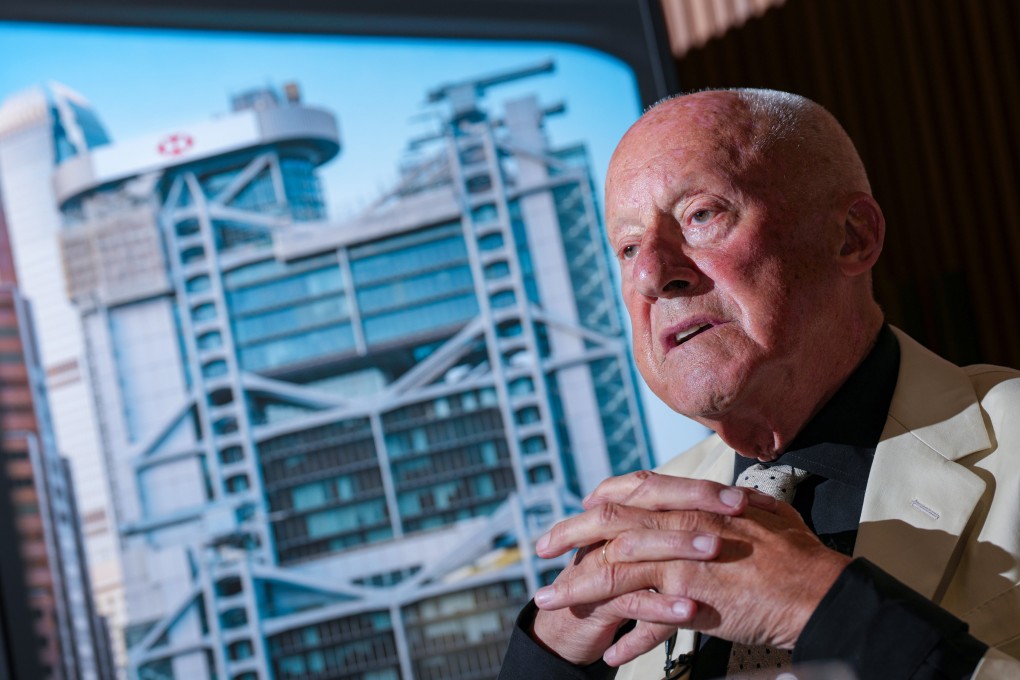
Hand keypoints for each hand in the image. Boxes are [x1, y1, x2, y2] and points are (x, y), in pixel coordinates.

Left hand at [533, 472, 848, 665]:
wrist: (820, 590)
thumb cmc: (799, 555)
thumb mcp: (765, 513)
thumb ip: (737, 506)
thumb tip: (736, 498)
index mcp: (696, 502)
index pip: (637, 488)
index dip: (604, 496)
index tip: (583, 505)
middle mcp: (681, 524)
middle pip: (609, 523)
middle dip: (568, 534)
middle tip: (542, 548)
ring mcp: (681, 559)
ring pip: (612, 569)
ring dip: (575, 587)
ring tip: (550, 602)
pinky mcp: (688, 596)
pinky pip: (643, 618)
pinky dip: (624, 638)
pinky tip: (609, 654)